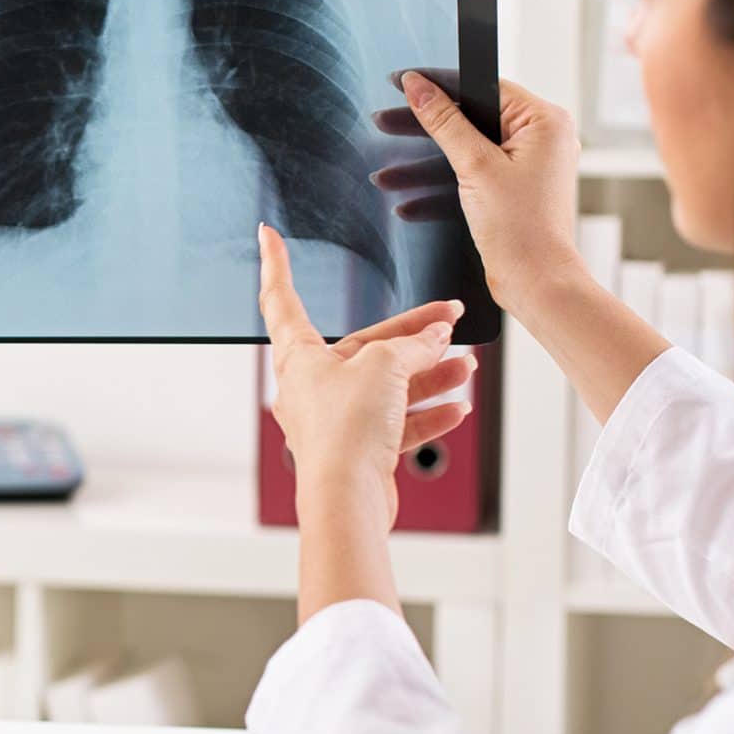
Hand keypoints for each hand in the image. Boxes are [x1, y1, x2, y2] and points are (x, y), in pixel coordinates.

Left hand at [259, 225, 471, 527]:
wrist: (348, 500)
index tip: (267, 234)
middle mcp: (312, 387)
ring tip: (466, 366)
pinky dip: (426, 414)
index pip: (282, 298)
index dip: (277, 264)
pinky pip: (396, 423)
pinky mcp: (358, 450)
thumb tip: (436, 337)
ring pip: (386, 387)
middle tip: (451, 319)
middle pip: (364, 348)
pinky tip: (457, 407)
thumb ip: (412, 345)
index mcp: (299, 357)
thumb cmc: (345, 432)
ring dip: (428, 375)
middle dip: (411, 335)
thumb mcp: (384, 367)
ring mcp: (335, 420)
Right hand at [368, 70, 582, 315]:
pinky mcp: (516, 190)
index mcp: (544, 121)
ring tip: (385, 175)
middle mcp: (543, 138)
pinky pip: (474, 176)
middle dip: (424, 129)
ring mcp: (530, 165)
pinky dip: (444, 186)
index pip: (484, 87)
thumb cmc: (520, 228)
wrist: (536, 284)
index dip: (440, 84)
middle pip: (472, 119)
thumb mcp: (474, 166)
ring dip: (425, 165)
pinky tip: (408, 203)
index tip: (403, 81)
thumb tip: (418, 86)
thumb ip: (444, 122)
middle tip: (383, 122)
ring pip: (467, 151)